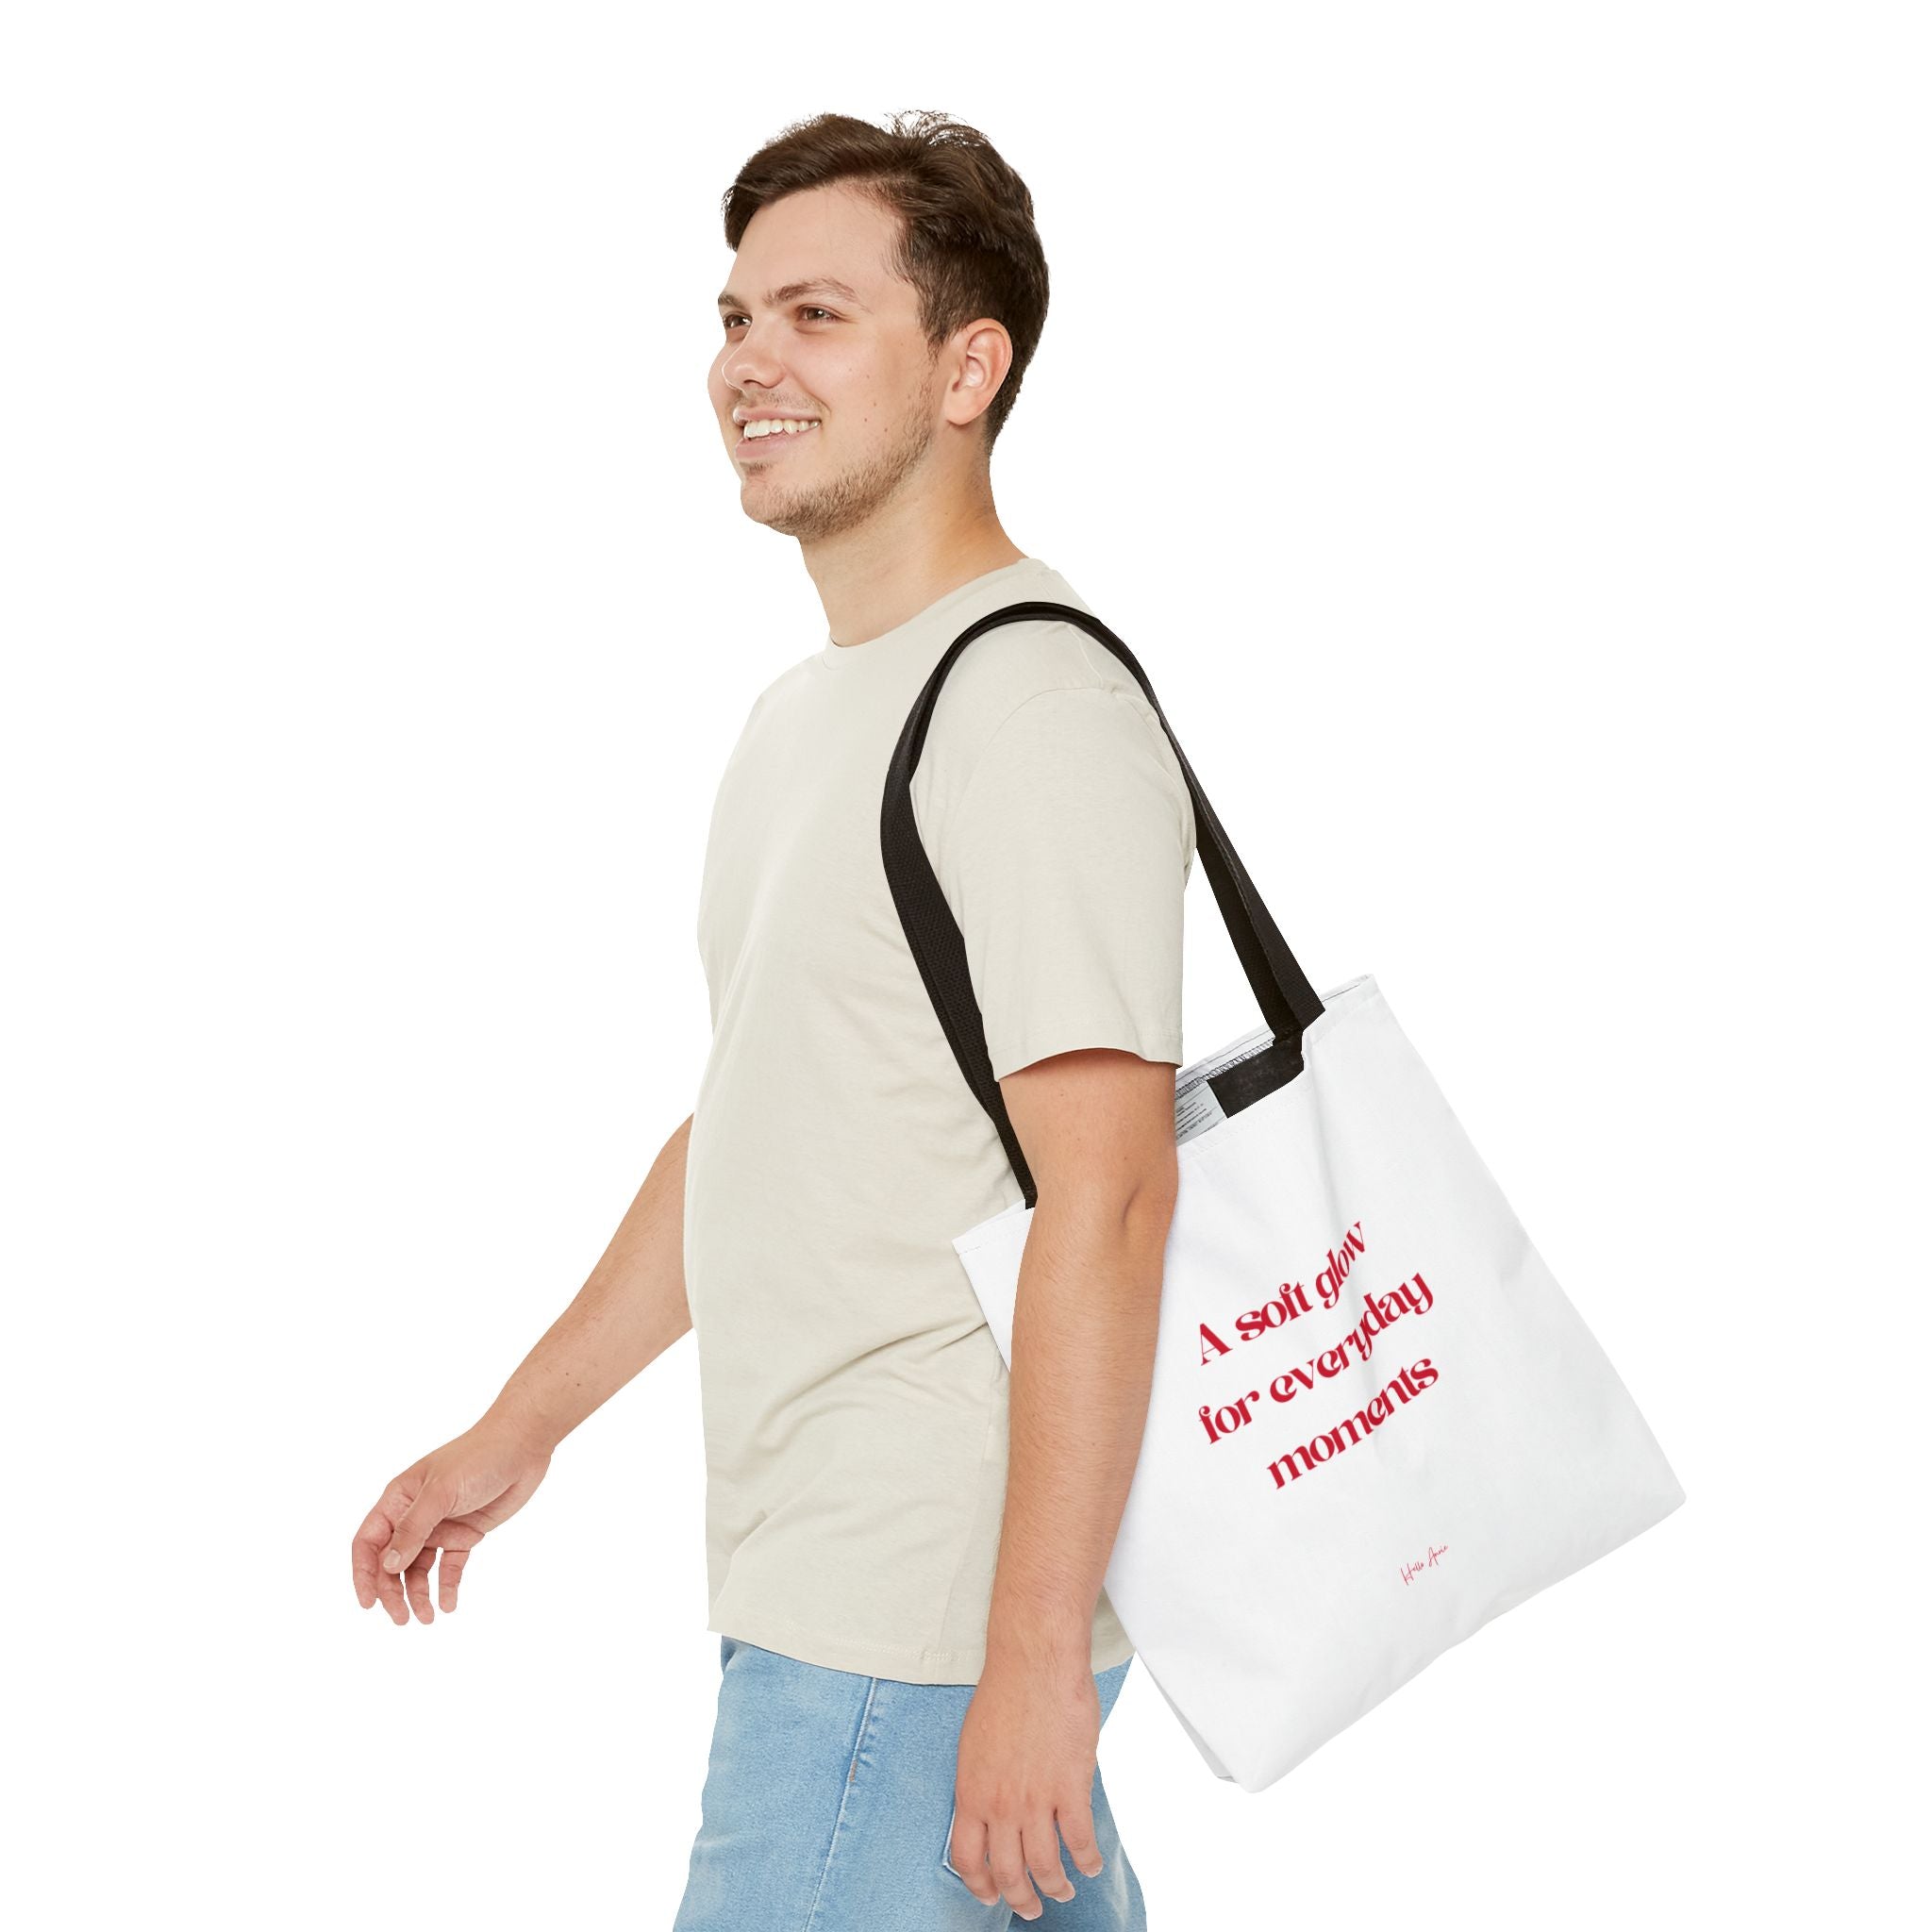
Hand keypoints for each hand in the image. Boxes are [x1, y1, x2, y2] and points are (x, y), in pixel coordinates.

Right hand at [350, 1412, 552, 1623]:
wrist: (523, 1445)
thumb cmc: (477, 1458)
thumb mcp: (441, 1492)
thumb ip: (413, 1529)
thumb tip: (387, 1566)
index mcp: (398, 1499)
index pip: (369, 1541)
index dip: (363, 1573)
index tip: (368, 1604)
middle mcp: (414, 1515)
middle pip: (392, 1562)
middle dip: (393, 1592)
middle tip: (403, 1619)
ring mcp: (440, 1526)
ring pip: (420, 1569)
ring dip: (419, 1594)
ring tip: (428, 1618)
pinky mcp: (465, 1534)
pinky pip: (450, 1566)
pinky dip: (447, 1585)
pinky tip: (449, 1604)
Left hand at [948, 1656, 1105, 1920]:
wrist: (1035, 1663)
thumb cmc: (1004, 1693)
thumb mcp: (974, 1745)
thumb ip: (981, 1784)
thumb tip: (991, 1812)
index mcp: (970, 1793)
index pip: (967, 1860)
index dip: (980, 1886)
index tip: (991, 1894)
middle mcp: (1000, 1805)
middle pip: (1008, 1873)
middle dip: (1021, 1899)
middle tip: (1031, 1907)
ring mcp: (1036, 1799)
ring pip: (1045, 1866)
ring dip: (1056, 1887)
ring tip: (1063, 1890)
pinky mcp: (1070, 1788)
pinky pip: (1080, 1841)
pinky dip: (1087, 1861)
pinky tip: (1090, 1864)